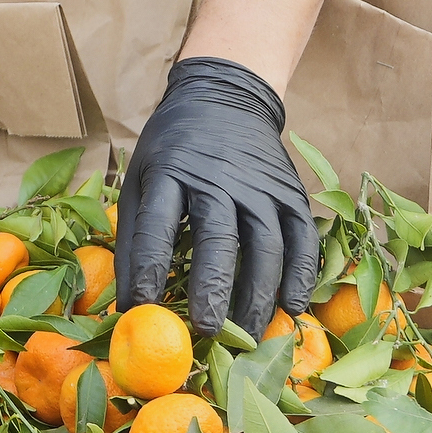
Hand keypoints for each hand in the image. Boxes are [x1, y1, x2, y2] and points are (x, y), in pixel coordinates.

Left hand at [115, 57, 318, 336]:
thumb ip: (133, 238)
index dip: (150, 267)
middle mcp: (218, 176)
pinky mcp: (291, 191)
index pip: (158, 223)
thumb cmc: (173, 150)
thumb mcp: (139, 177)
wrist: (224, 97)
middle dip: (212, 287)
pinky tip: (293, 307)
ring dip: (258, 294)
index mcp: (171, 169)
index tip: (143, 308)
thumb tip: (129, 308)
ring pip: (266, 244)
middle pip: (218, 236)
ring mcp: (260, 184)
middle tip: (206, 332)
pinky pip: (302, 237)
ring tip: (247, 336)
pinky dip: (302, 274)